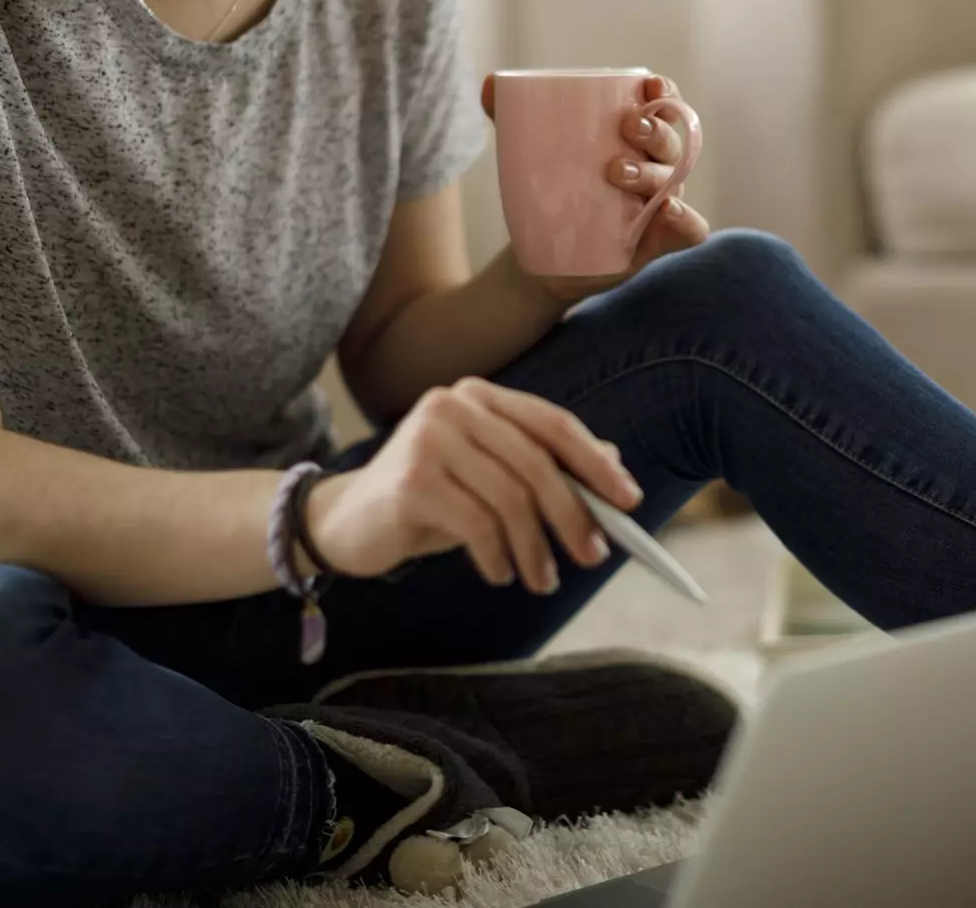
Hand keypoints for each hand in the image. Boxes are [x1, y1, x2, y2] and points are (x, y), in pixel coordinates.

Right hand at [307, 377, 643, 592]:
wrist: (346, 522)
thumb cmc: (431, 500)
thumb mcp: (493, 480)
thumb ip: (546, 466)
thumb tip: (615, 468)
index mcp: (480, 396)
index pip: (553, 424)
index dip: (595, 463)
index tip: (629, 501)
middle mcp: (454, 405)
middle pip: (536, 464)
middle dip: (573, 516)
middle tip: (592, 557)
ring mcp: (428, 438)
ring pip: (510, 499)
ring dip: (535, 549)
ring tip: (541, 580)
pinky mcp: (411, 479)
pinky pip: (477, 524)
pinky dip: (498, 556)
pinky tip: (500, 574)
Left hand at [481, 72, 712, 305]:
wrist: (546, 252)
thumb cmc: (553, 192)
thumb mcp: (533, 155)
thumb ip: (512, 120)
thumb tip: (487, 84)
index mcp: (638, 140)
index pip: (663, 107)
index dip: (665, 92)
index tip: (648, 83)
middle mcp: (658, 167)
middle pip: (672, 141)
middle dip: (655, 129)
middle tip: (627, 126)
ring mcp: (662, 204)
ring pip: (675, 180)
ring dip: (652, 172)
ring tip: (616, 173)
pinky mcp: (659, 240)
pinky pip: (690, 230)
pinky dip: (687, 219)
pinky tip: (668, 210)